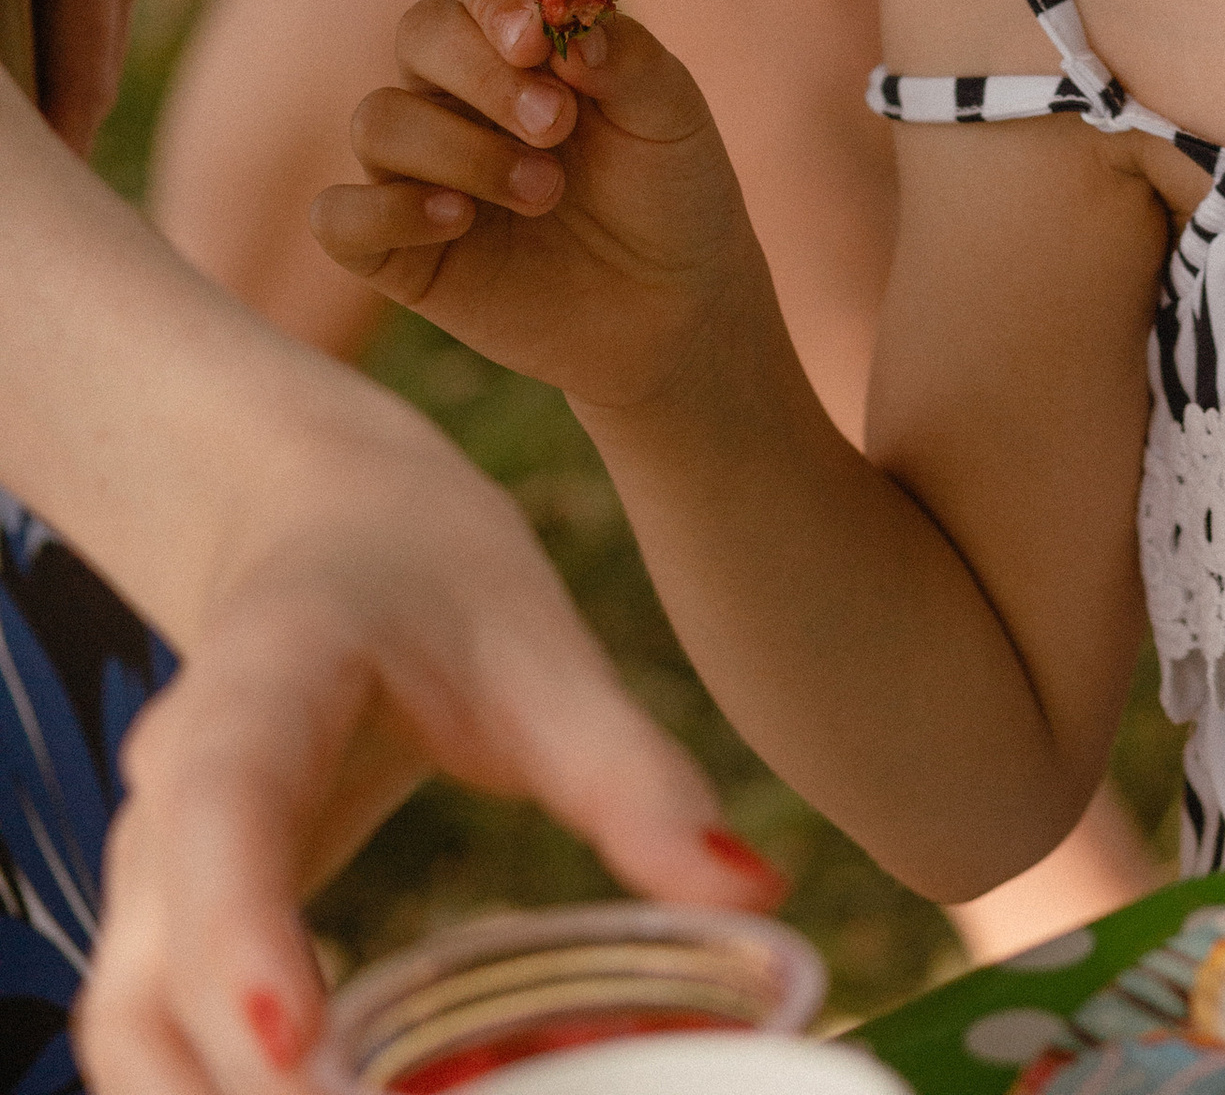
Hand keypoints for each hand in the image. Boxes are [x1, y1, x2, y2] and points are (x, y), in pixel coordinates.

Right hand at [75, 415, 783, 1094]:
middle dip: (224, 1080)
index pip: (223, 813)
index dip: (243, 937)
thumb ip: (631, 772)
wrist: (319, 527)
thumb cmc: (429, 576)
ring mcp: (149, 871)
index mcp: (261, 685)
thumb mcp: (539, 646)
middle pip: (147, 971)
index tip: (295, 1053)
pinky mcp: (166, 928)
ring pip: (125, 1026)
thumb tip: (757, 893)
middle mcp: (170, 793)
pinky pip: (152, 1041)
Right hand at [311, 0, 762, 415]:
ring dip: (459, 150)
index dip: (501, 4)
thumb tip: (562, 24)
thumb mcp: (671, 116)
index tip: (538, 43)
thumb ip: (628, 58)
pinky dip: (384, 210)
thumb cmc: (670, 192)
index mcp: (523, 47)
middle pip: (419, 35)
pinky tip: (457, 221)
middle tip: (556, 126)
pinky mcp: (396, 250)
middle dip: (482, 75)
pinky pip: (337, 216)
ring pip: (378, 120)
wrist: (673, 307)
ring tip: (544, 193)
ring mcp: (421, 170)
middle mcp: (458, 95)